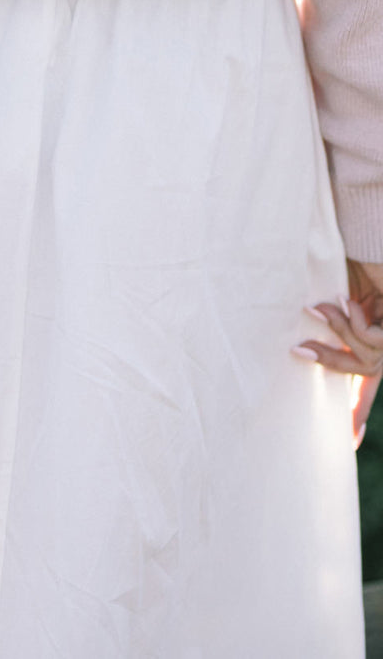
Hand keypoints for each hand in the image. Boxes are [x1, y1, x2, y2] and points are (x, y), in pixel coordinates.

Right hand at [293, 257, 382, 449]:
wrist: (367, 230)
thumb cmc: (349, 254)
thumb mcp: (333, 295)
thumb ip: (329, 321)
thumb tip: (299, 349)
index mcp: (374, 330)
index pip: (368, 377)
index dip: (358, 408)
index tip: (350, 439)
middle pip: (367, 371)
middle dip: (332, 363)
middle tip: (297, 350)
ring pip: (368, 358)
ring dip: (339, 334)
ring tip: (320, 306)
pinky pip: (370, 341)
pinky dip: (354, 323)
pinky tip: (349, 300)